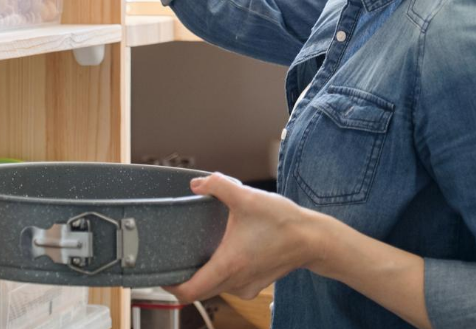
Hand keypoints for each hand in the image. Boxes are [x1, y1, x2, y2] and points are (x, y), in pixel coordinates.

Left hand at [164, 173, 323, 302]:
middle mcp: (235, 282)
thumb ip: (218, 185)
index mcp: (228, 265)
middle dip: (184, 278)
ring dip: (204, 274)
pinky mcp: (255, 285)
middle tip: (175, 257)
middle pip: (199, 291)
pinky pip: (229, 285)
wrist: (313, 239)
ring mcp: (246, 286)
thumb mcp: (247, 197)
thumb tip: (197, 184)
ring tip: (199, 250)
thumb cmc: (283, 222)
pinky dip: (221, 273)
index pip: (188, 292)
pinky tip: (225, 252)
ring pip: (214, 288)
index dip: (170, 286)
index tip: (162, 272)